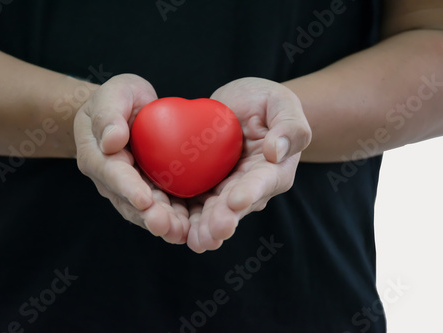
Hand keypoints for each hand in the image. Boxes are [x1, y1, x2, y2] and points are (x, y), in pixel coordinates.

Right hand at [74, 74, 189, 243]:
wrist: (126, 111)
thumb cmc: (119, 98)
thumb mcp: (114, 93)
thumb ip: (109, 114)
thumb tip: (111, 141)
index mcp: (97, 156)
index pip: (112, 174)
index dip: (128, 187)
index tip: (144, 199)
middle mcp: (111, 179)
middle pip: (128, 201)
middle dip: (148, 215)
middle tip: (167, 227)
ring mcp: (129, 189)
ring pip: (144, 211)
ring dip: (163, 224)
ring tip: (180, 234)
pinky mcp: (148, 191)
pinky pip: (160, 207)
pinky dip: (174, 219)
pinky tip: (190, 229)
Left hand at [186, 78, 311, 252]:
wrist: (240, 106)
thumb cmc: (266, 102)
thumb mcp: (281, 103)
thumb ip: (289, 126)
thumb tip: (276, 151)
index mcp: (273, 170)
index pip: (262, 182)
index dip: (249, 192)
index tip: (236, 201)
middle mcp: (250, 187)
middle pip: (235, 206)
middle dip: (223, 220)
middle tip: (211, 234)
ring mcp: (226, 190)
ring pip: (214, 212)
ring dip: (203, 228)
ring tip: (194, 241)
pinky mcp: (205, 186)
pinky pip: (193, 202)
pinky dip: (183, 216)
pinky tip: (171, 227)